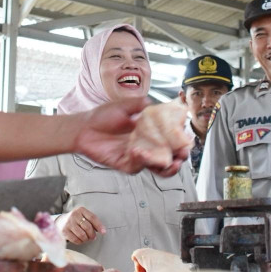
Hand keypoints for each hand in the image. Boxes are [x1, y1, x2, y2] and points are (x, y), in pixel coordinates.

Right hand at [56, 206, 105, 244]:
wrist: (60, 222)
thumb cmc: (76, 220)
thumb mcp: (83, 216)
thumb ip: (92, 221)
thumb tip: (102, 230)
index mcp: (81, 210)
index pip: (92, 217)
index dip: (99, 226)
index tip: (104, 232)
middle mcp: (74, 215)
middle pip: (88, 227)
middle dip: (92, 234)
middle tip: (93, 237)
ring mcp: (68, 223)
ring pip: (82, 235)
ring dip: (86, 239)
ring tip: (87, 239)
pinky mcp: (64, 231)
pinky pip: (75, 239)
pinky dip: (80, 242)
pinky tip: (81, 240)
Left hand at [75, 98, 190, 175]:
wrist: (83, 126)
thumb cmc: (103, 116)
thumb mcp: (125, 105)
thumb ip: (141, 104)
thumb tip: (156, 103)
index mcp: (151, 132)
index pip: (172, 138)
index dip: (182, 140)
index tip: (187, 137)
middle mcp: (147, 146)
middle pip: (170, 157)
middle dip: (180, 157)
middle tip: (183, 154)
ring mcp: (138, 157)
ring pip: (158, 168)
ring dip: (167, 167)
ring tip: (172, 162)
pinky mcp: (126, 164)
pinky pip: (137, 166)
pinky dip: (141, 160)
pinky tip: (139, 151)